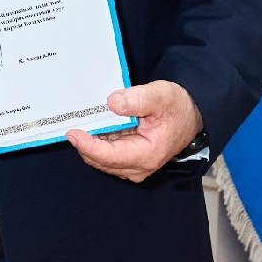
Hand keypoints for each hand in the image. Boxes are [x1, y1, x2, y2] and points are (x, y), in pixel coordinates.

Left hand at [66, 81, 201, 183]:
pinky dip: (97, 142)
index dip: (88, 146)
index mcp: (147, 154)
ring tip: (80, 123)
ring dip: (90, 143)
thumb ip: (137, 98)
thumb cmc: (178, 107)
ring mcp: (134, 165)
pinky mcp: (130, 159)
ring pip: (101, 159)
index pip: (110, 156)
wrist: (190, 115)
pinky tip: (93, 126)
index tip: (72, 133)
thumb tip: (112, 102)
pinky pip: (106, 154)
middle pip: (101, 160)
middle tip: (71, 123)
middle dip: (85, 144)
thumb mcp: (161, 95)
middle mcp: (139, 166)